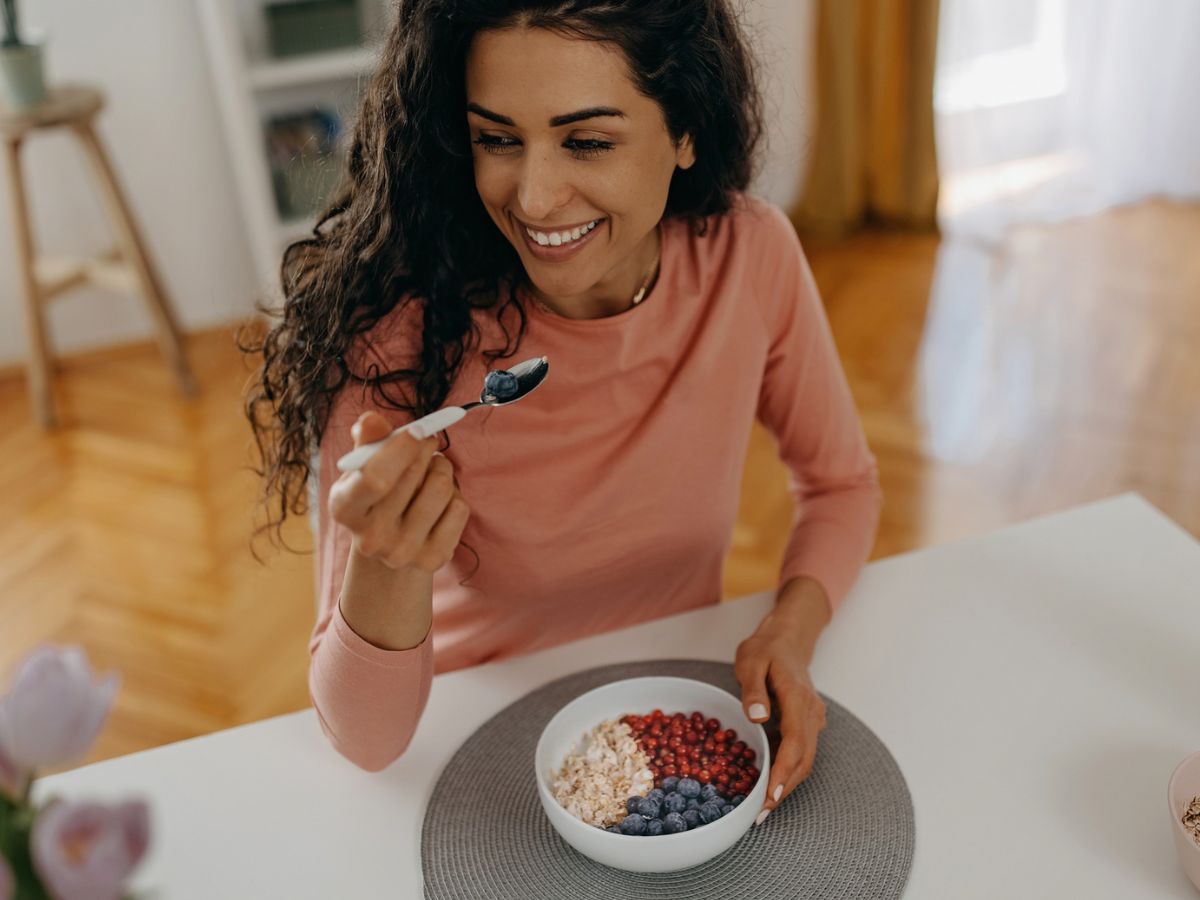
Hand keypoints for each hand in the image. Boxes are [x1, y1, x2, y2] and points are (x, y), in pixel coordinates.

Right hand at [328, 410, 469, 573]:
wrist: (389, 546)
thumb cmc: (377, 494)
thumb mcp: (363, 467)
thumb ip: (368, 440)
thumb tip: (372, 420)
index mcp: (344, 508)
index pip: (374, 477)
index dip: (401, 448)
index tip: (418, 430)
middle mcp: (370, 537)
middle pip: (412, 476)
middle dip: (424, 448)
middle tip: (427, 439)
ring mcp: (402, 552)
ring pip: (441, 487)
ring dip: (442, 468)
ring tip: (433, 470)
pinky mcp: (433, 559)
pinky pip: (459, 508)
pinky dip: (455, 495)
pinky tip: (441, 500)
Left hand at [735, 580, 829, 825]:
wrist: (788, 636)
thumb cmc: (767, 648)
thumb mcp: (752, 661)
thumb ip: (753, 689)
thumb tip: (757, 716)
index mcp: (798, 698)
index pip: (795, 742)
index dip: (783, 772)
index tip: (769, 795)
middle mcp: (811, 712)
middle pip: (804, 758)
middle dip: (784, 788)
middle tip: (761, 813)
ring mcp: (812, 717)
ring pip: (805, 758)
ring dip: (787, 782)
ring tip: (763, 805)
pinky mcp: (807, 721)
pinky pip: (801, 750)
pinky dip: (787, 769)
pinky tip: (768, 780)